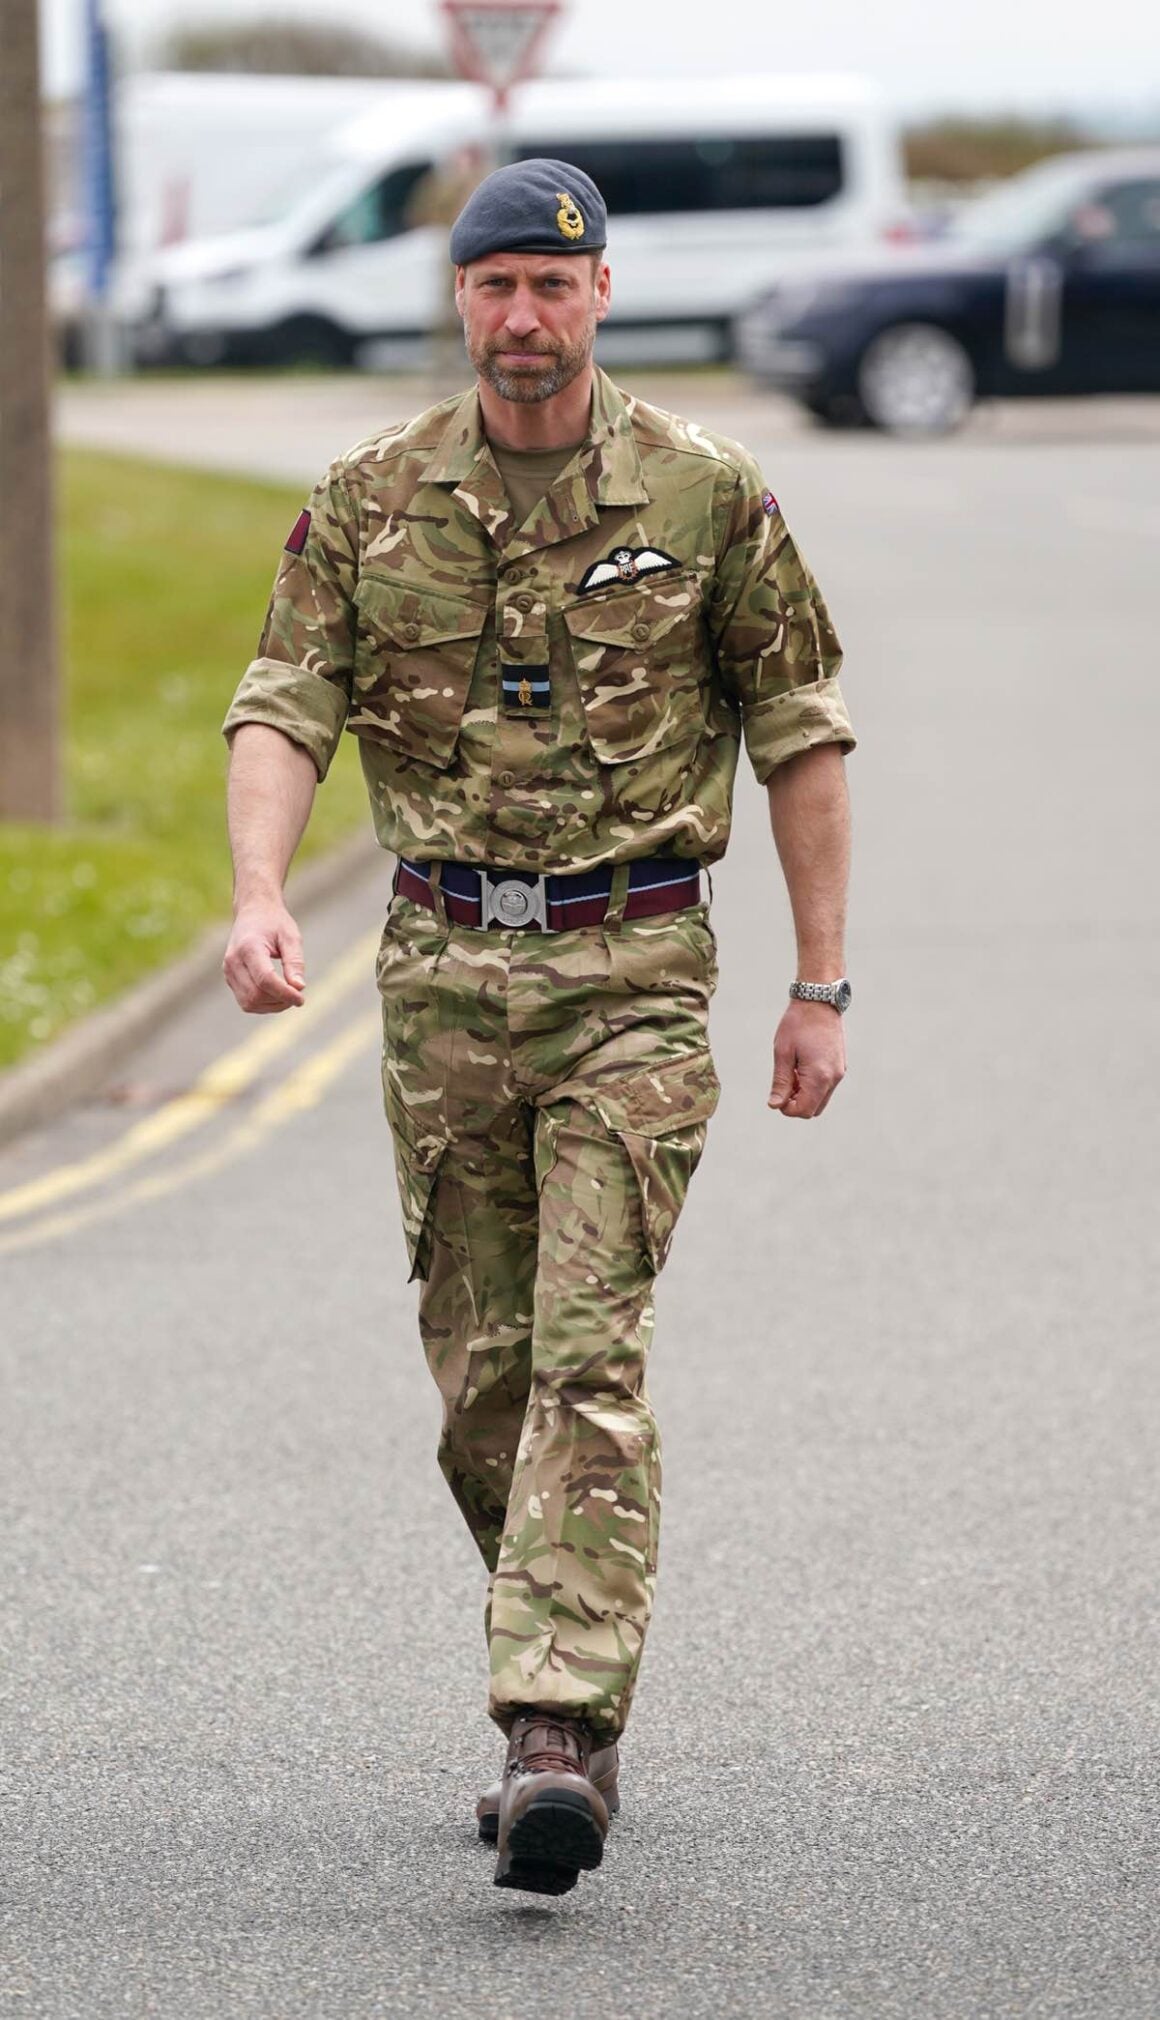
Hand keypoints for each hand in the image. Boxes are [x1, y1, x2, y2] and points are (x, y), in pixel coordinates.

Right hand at [222, 902, 304, 1013]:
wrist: (253, 911)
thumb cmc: (274, 922)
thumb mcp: (291, 937)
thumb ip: (295, 962)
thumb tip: (299, 988)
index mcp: (249, 947)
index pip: (265, 979)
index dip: (284, 993)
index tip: (302, 998)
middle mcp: (233, 961)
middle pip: (256, 994)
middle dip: (280, 1001)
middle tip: (298, 994)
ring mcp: (228, 971)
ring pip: (249, 1003)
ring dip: (272, 1006)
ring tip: (289, 994)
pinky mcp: (230, 978)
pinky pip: (246, 1001)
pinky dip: (263, 1004)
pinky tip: (277, 995)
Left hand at [768, 999, 845, 1117]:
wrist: (819, 1001)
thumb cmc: (797, 1024)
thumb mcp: (783, 1053)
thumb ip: (780, 1082)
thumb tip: (774, 1105)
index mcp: (819, 1076)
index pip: (804, 1110)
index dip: (787, 1108)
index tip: (776, 1095)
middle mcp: (834, 1078)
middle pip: (814, 1109)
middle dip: (796, 1104)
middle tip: (783, 1084)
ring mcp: (839, 1072)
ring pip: (821, 1099)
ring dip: (804, 1095)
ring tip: (791, 1074)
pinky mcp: (840, 1066)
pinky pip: (826, 1087)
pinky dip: (813, 1086)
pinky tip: (801, 1069)